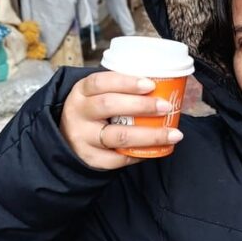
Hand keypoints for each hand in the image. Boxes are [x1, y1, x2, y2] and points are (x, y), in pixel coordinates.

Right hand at [59, 71, 182, 169]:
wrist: (69, 137)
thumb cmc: (93, 111)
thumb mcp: (97, 94)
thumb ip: (121, 89)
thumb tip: (162, 86)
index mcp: (81, 91)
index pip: (100, 82)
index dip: (126, 82)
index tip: (151, 85)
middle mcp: (79, 113)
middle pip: (109, 106)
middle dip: (141, 106)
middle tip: (166, 106)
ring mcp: (83, 138)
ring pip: (118, 136)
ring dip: (149, 135)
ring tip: (172, 134)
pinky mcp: (90, 158)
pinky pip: (118, 158)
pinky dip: (140, 154)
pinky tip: (156, 150)